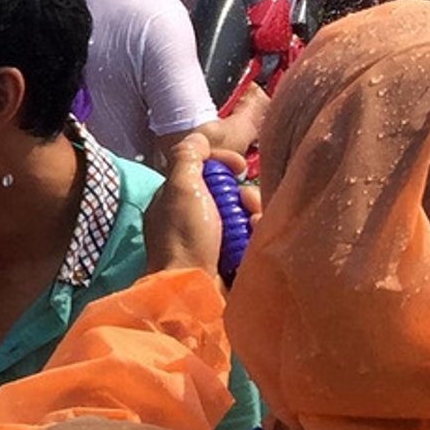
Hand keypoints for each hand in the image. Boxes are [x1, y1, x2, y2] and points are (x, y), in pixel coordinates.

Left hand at [143, 136, 245, 274]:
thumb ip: (187, 157)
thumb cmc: (184, 237)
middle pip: (228, 191)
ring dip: (252, 214)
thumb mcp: (180, 189)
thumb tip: (198, 138)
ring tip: (252, 224)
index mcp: (175, 198)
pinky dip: (254, 235)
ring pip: (242, 213)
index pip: (203, 168)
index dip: (223, 161)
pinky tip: (254, 238)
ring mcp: (211, 239)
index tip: (239, 166)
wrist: (193, 291)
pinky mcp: (228, 258)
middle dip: (243, 192)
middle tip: (246, 202)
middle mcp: (192, 217)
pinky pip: (249, 237)